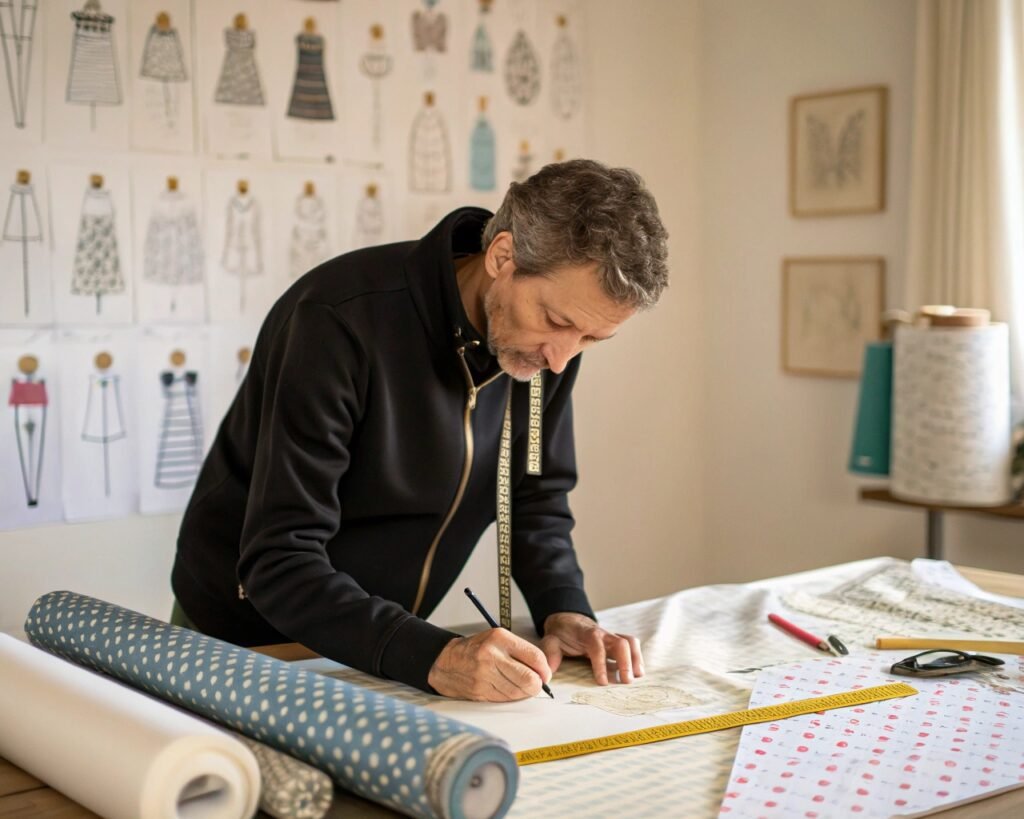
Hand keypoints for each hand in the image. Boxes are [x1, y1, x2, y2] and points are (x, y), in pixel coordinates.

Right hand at [427, 629, 552, 700]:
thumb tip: (543, 671)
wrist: (446, 662)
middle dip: (537, 684)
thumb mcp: (498, 639)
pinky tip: (507, 689)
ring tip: (519, 685)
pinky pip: (506, 699)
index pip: (534, 656)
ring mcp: (485, 675)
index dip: (545, 669)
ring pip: (519, 692)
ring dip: (524, 692)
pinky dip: (511, 697)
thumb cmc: (476, 649)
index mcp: (500, 638)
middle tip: (536, 683)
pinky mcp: (480, 691)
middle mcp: (492, 656)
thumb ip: (521, 651)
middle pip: (529, 679)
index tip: (545, 674)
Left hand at [539, 612, 643, 685]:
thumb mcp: (551, 640)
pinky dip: (637, 657)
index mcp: (586, 634)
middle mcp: (602, 633)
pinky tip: (638, 672)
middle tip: (626, 681)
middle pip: (620, 642)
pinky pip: (632, 645)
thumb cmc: (561, 633)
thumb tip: (548, 674)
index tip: (603, 682)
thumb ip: (550, 654)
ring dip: (635, 659)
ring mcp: (611, 636)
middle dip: (625, 662)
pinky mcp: (616, 641)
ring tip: (637, 677)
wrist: (568, 619)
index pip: (596, 646)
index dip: (601, 664)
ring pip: (630, 642)